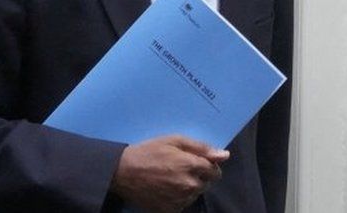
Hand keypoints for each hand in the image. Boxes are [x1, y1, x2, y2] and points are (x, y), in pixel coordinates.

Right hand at [110, 134, 229, 212]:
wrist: (122, 172)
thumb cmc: (149, 152)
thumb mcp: (175, 140)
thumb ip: (201, 148)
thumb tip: (224, 155)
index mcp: (191, 166)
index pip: (214, 171)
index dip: (208, 166)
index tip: (197, 162)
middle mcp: (189, 185)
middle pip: (206, 183)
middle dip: (199, 176)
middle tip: (181, 168)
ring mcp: (179, 200)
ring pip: (195, 194)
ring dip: (189, 187)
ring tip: (171, 178)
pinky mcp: (170, 210)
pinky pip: (183, 204)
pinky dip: (179, 198)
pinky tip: (166, 188)